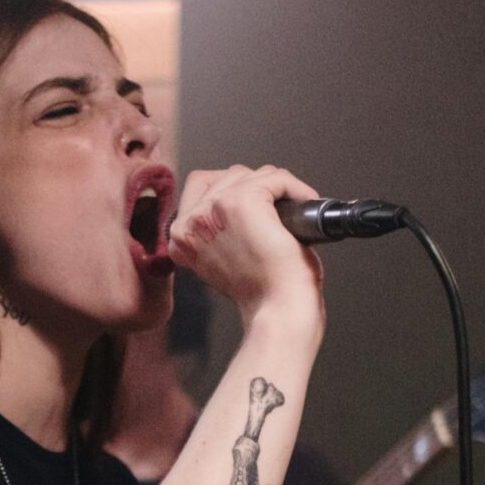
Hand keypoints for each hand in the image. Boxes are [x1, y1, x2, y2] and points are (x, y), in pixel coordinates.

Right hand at [167, 164, 325, 331]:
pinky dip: (295, 188)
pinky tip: (303, 203)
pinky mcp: (243, 200)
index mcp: (181, 239)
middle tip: (276, 212)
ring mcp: (214, 208)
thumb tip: (236, 212)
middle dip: (255, 188)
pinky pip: (275, 177)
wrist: (278, 310)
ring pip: (249, 174)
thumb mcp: (222, 263)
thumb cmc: (260, 294)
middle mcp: (190, 222)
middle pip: (225, 176)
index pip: (199, 189)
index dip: (232, 194)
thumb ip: (217, 235)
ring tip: (292, 210)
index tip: (255, 211)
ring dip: (276, 187)